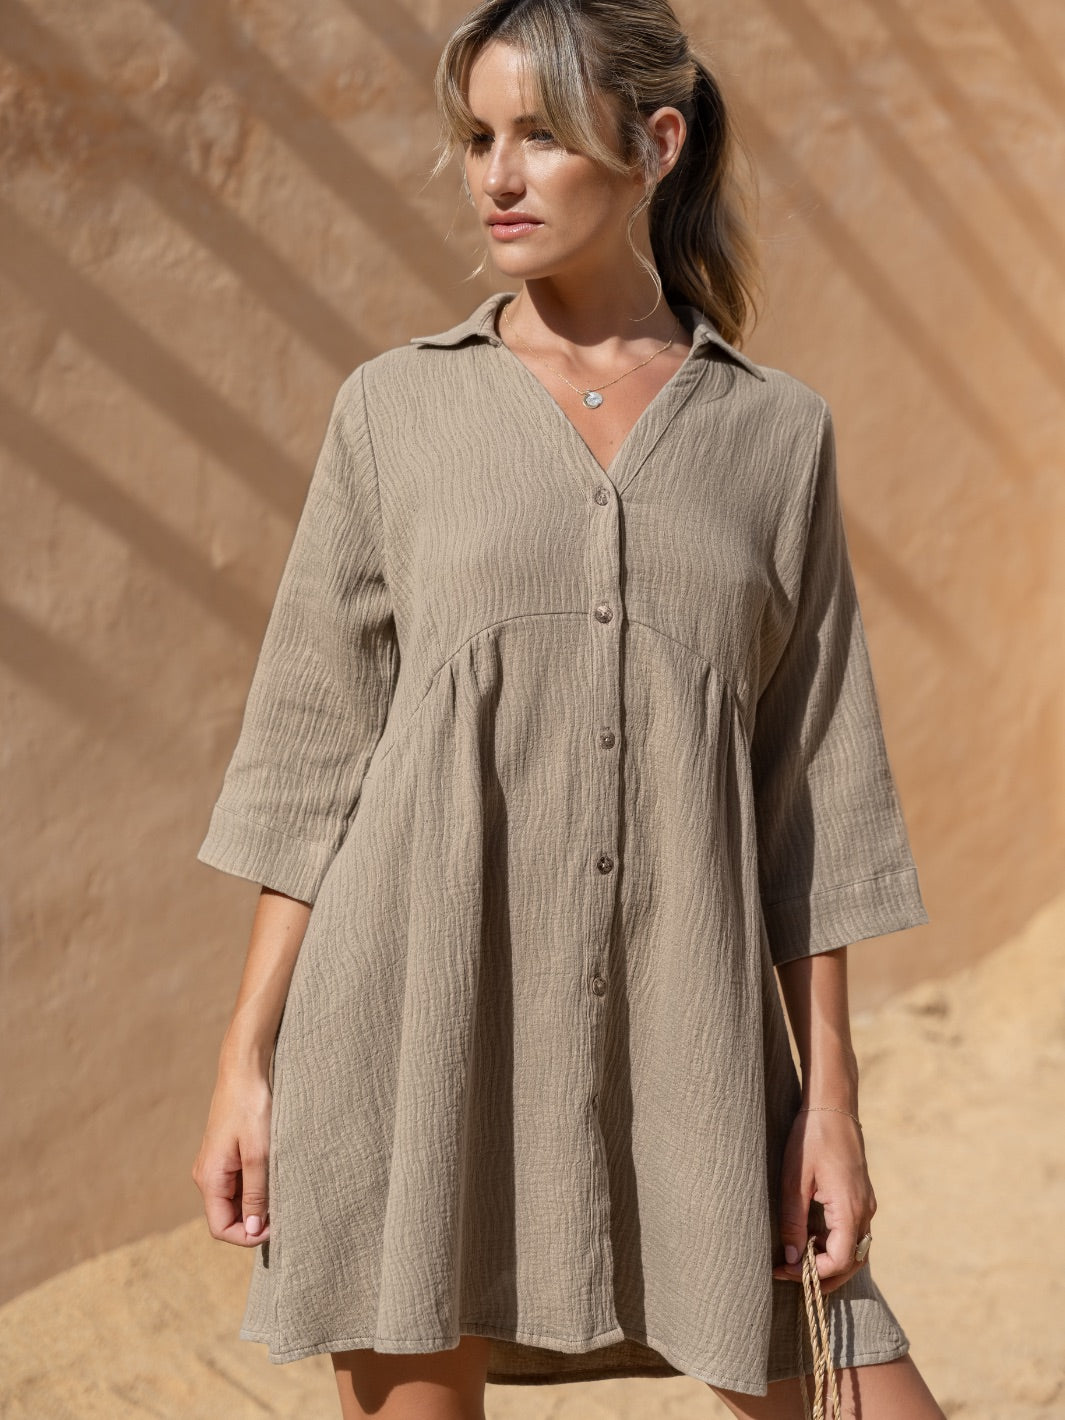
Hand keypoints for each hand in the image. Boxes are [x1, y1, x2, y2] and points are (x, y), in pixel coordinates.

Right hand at [191, 1068, 272, 1246]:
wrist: (244, 1070)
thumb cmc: (251, 1107)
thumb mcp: (259, 1154)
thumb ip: (255, 1194)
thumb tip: (252, 1231)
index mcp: (209, 1178)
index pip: (221, 1228)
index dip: (247, 1235)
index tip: (276, 1226)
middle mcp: (207, 1175)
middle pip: (227, 1216)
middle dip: (254, 1219)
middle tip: (284, 1208)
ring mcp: (216, 1164)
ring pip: (235, 1199)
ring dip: (257, 1201)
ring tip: (282, 1189)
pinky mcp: (226, 1154)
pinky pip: (239, 1182)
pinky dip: (257, 1185)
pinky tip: (275, 1173)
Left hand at [771, 1107, 875, 1294]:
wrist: (832, 1106)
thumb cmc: (811, 1138)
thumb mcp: (794, 1180)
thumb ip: (793, 1221)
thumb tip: (792, 1258)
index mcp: (850, 1208)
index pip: (839, 1260)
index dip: (813, 1273)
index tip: (784, 1269)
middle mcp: (864, 1211)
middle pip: (852, 1262)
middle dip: (824, 1277)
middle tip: (789, 1276)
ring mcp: (865, 1204)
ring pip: (855, 1250)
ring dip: (830, 1263)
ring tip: (798, 1263)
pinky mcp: (860, 1197)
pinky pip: (853, 1233)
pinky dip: (835, 1246)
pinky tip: (811, 1241)